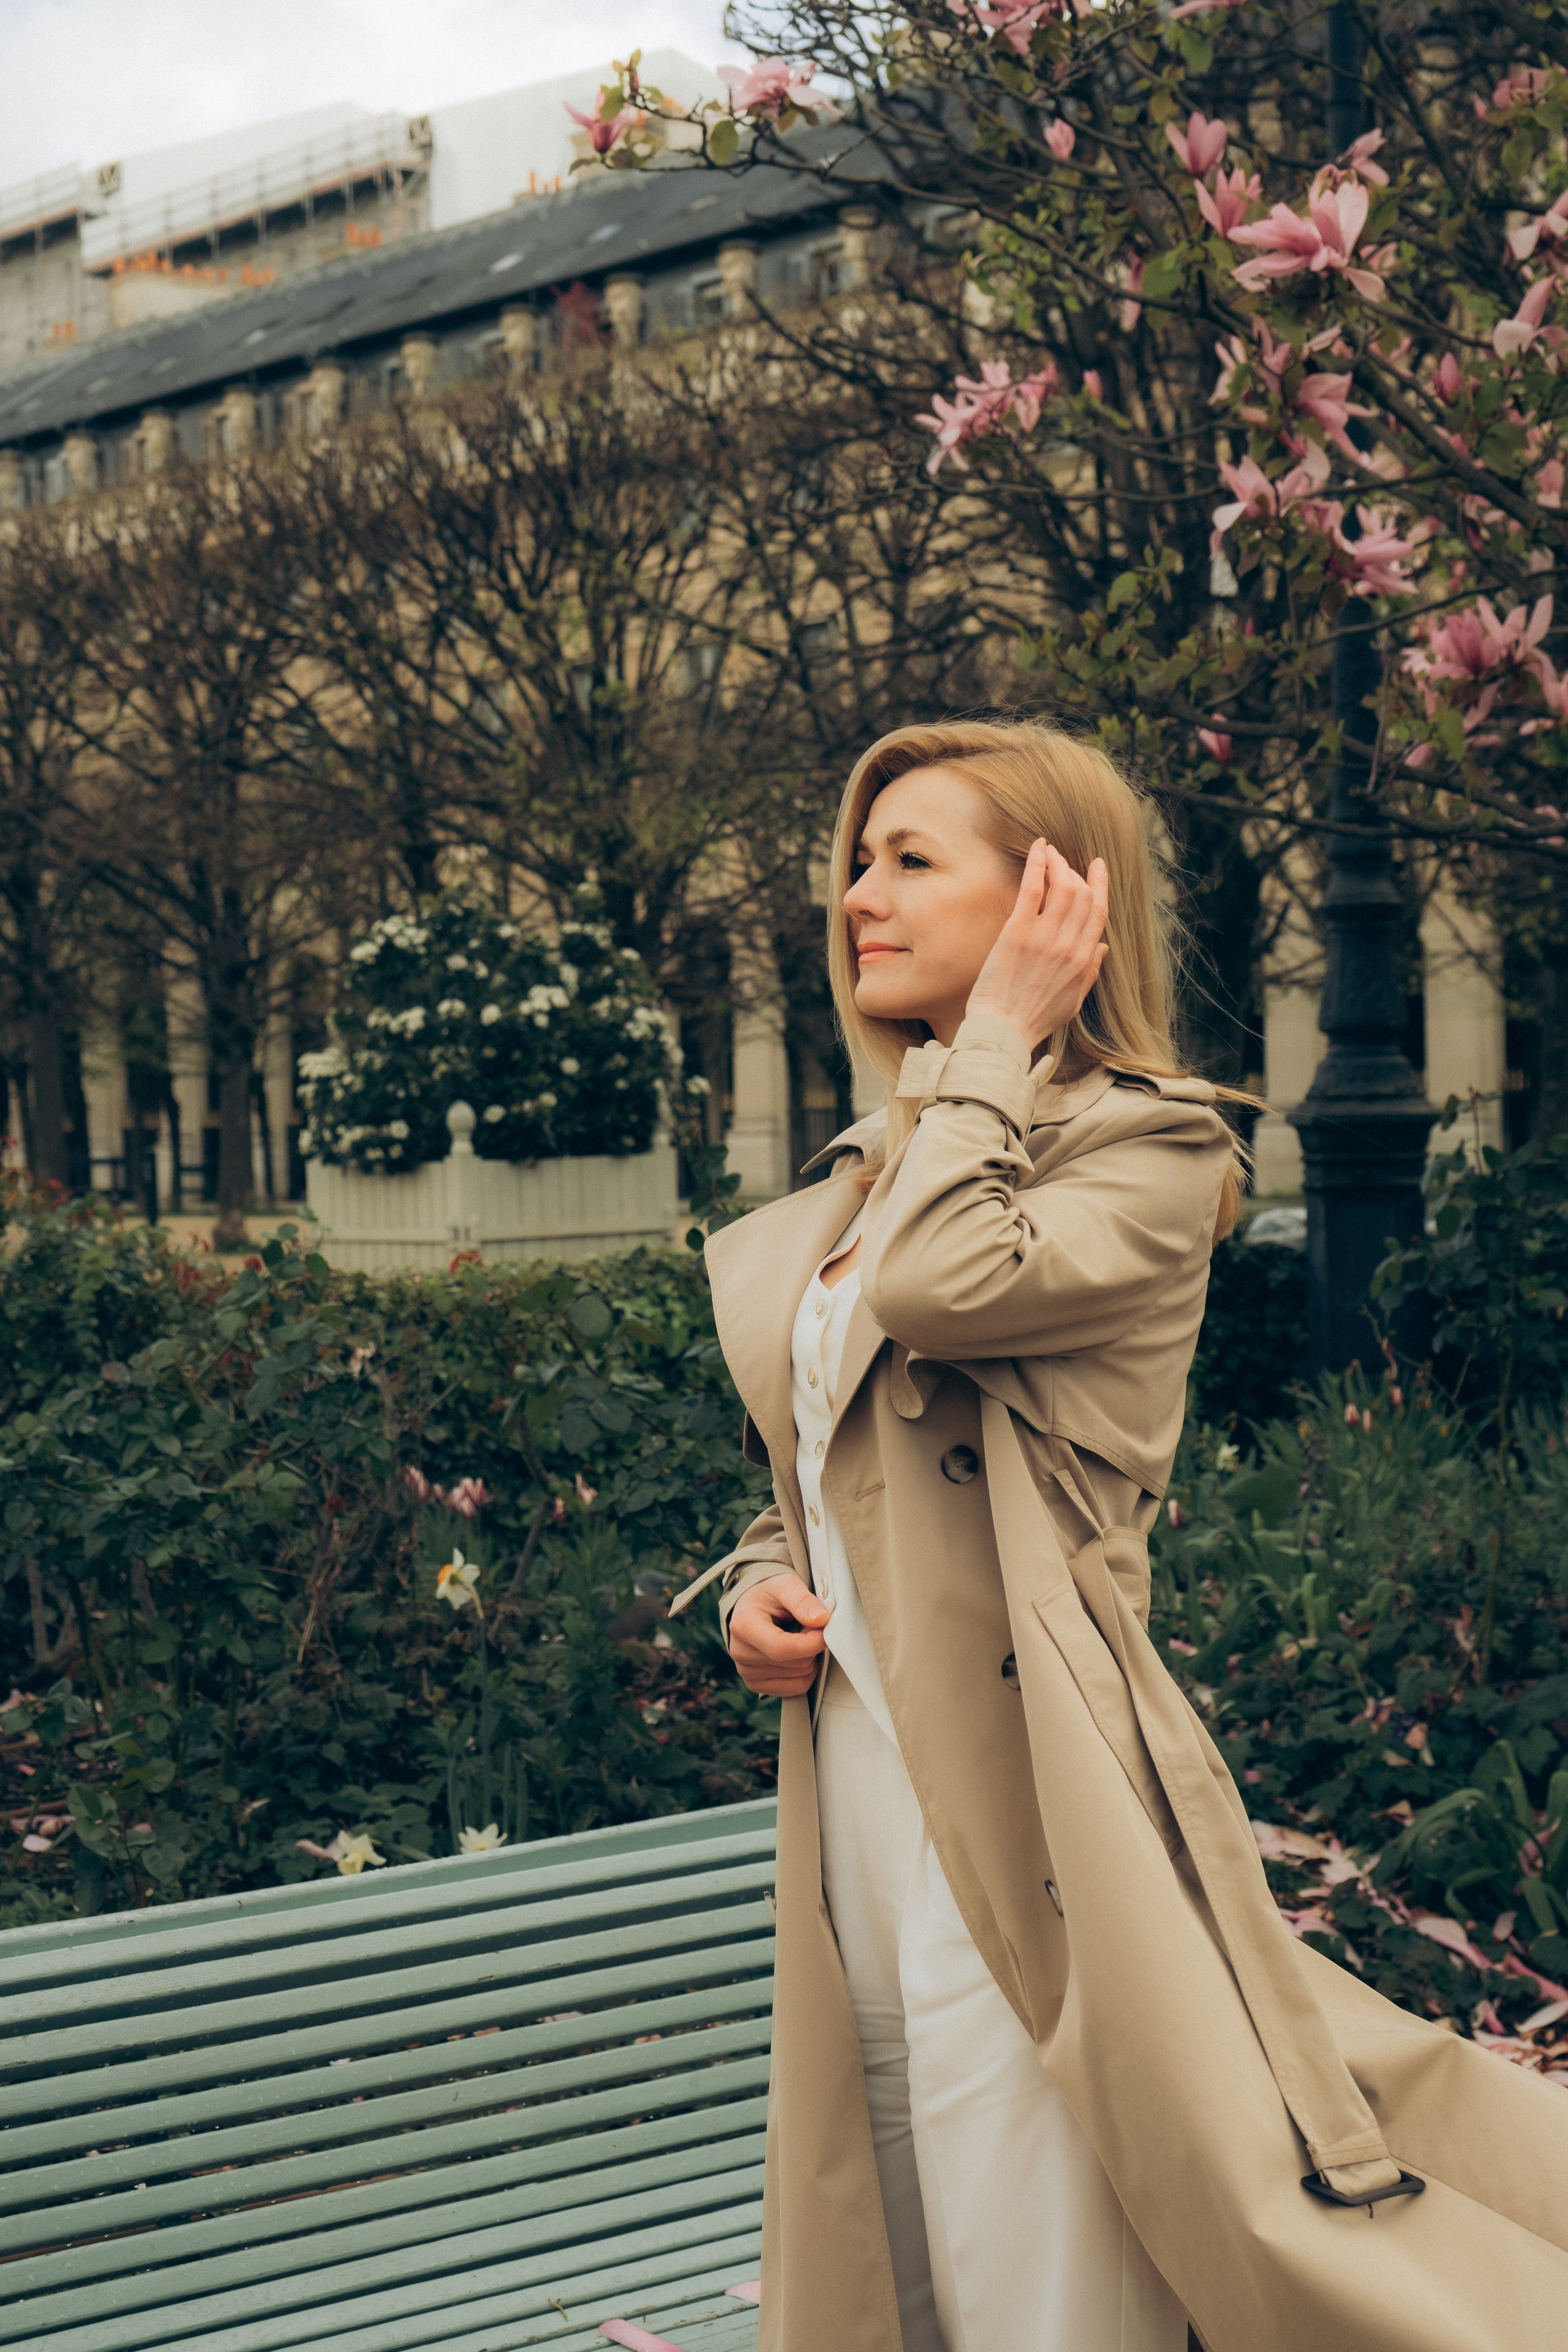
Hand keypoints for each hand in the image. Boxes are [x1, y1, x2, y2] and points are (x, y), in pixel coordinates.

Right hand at [729, 1573, 830, 1696]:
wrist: (752, 1604)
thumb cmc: (768, 1593)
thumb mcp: (784, 1584)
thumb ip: (802, 1600)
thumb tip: (821, 1619)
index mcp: (743, 1626)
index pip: (781, 1648)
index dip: (811, 1643)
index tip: (825, 1629)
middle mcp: (740, 1653)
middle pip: (794, 1664)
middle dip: (811, 1646)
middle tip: (809, 1627)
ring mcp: (747, 1672)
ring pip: (799, 1677)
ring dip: (810, 1658)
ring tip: (799, 1637)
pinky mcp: (757, 1684)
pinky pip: (796, 1689)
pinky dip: (805, 1673)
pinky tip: (799, 1654)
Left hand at [965, 841, 1108, 1050]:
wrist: (1002, 1032)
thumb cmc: (1033, 1019)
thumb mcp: (1072, 1001)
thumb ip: (1089, 972)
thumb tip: (1103, 948)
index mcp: (1083, 961)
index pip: (1099, 912)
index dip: (1100, 885)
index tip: (1097, 866)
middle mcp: (1069, 946)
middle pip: (1082, 895)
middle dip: (1075, 871)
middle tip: (1063, 860)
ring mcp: (1044, 938)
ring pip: (1062, 887)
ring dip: (1057, 862)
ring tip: (1050, 851)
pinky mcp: (1018, 934)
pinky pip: (1032, 889)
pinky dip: (1037, 864)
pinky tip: (1038, 848)